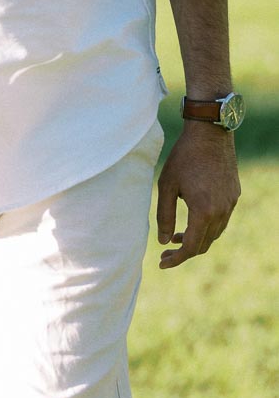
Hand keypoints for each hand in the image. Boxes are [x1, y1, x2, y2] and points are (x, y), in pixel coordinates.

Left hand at [156, 120, 240, 268]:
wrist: (210, 134)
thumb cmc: (184, 158)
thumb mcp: (166, 187)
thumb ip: (164, 217)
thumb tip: (163, 242)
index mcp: (203, 211)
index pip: (190, 247)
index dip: (176, 259)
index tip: (162, 263)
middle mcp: (221, 211)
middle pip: (203, 245)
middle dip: (184, 253)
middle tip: (165, 252)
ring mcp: (231, 203)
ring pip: (214, 234)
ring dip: (196, 240)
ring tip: (176, 237)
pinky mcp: (234, 195)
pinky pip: (221, 220)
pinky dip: (207, 228)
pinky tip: (193, 221)